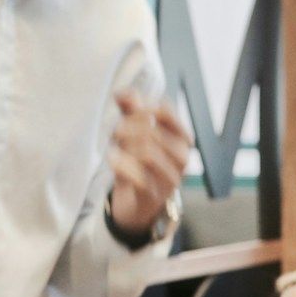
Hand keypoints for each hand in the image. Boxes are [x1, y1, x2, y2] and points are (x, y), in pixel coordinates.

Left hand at [106, 92, 191, 239]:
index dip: (140, 108)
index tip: (126, 113)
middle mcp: (182, 157)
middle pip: (151, 131)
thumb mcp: (135, 133)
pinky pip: (139, 177)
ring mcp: (170, 178)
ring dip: (124, 147)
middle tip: (115, 133)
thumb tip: (122, 92)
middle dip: (127, 128)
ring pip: (147, 152)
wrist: (138, 204)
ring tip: (114, 148)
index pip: (165, 111)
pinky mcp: (154, 196)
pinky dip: (122, 166)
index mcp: (182, 137)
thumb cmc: (140, 163)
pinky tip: (113, 161)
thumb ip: (130, 110)